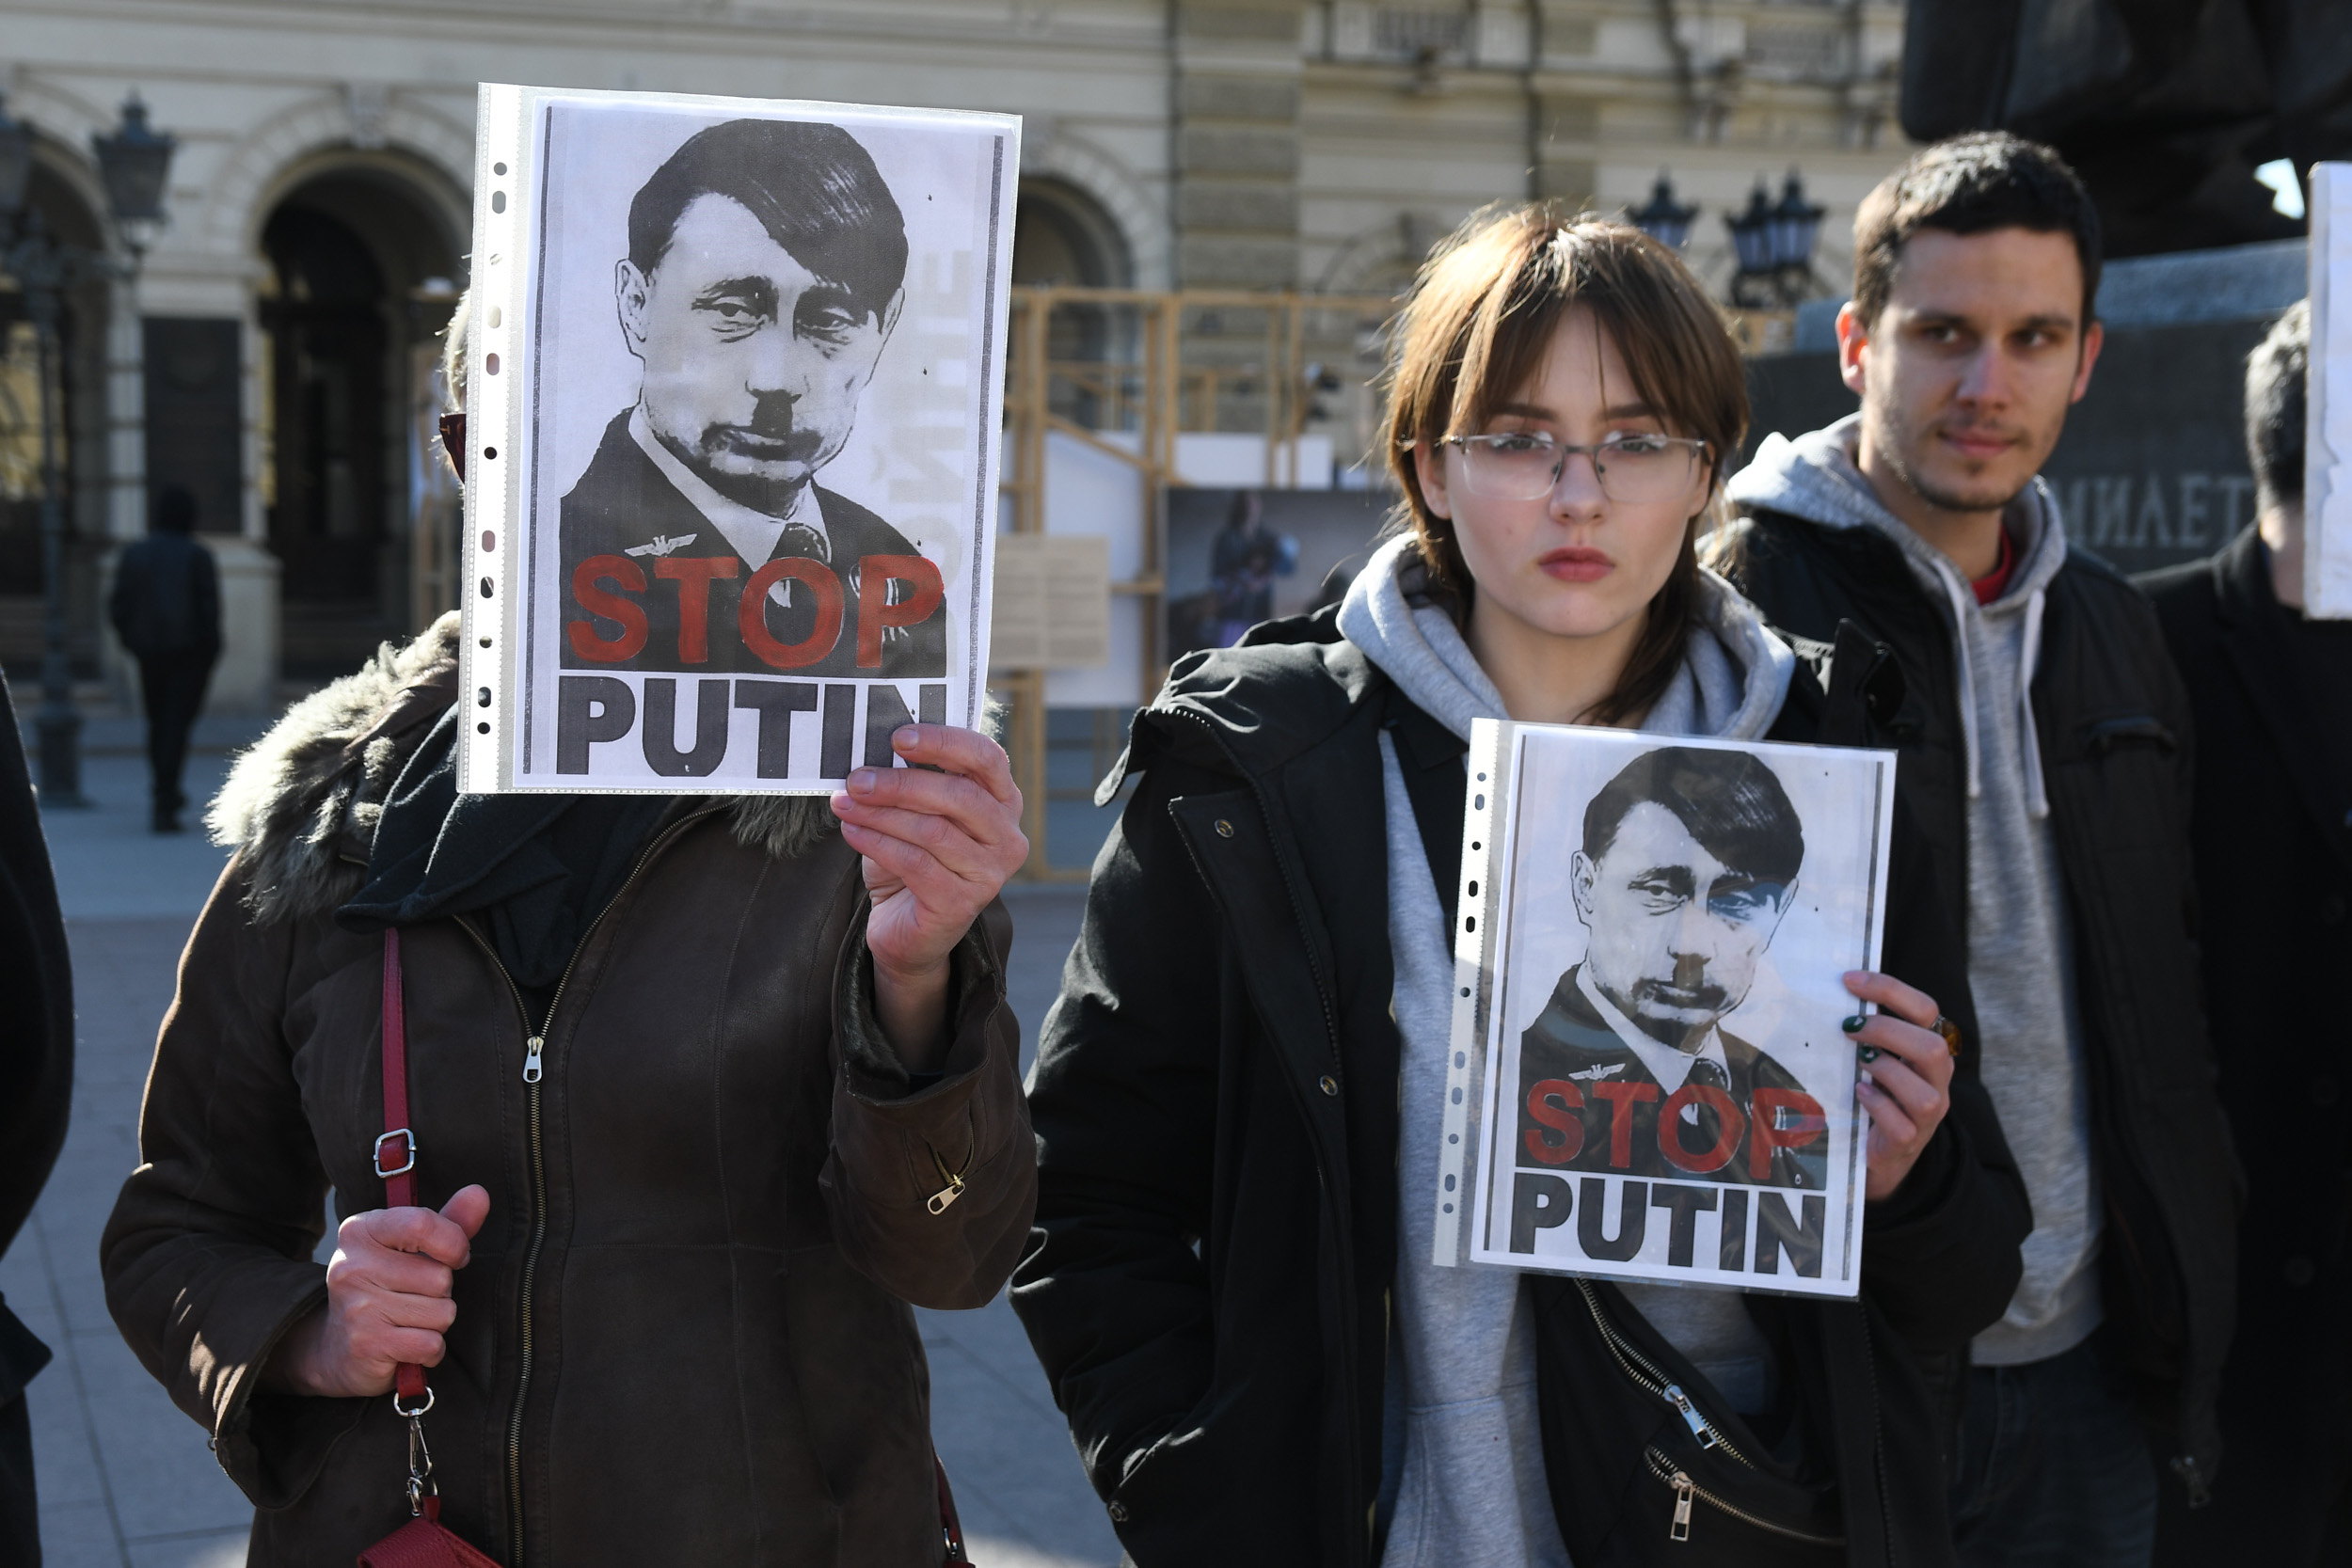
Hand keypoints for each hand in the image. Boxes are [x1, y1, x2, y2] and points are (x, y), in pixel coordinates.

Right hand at [268, 1186, 489, 1398]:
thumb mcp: (411, 1249)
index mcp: (361, 1231)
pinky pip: (432, 1344)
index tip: (453, 1256)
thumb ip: (448, 1222)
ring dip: (436, 1322)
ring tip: (407, 1321)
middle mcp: (352, 1266)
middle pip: (440, 1277)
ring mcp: (358, 1307)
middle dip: (441, 1292)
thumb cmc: (385, 1289)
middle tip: (413, 1298)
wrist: (338, 1350)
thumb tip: (479, 1193)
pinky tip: (408, 1345)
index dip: (453, 1243)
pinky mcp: (367, 1346)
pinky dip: (431, 1349)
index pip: (422, 1224)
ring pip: (442, 1312)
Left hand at [829, 725, 1025, 1070]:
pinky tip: (852, 832)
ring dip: (881, 814)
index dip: (945, 742)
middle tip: (857, 778)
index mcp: (1003, 801)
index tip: (899, 737)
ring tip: (845, 804)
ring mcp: (990, 874)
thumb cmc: (912, 861)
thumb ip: (911, 782)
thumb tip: (872, 750)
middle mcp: (1007, 836)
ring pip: (933, 830)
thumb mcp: (915, 814)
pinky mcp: (962, 904)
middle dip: (901, 783)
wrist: (908, 930)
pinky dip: (877, 844)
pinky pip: (916, 864)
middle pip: (959, 795)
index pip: (987, 758)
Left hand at [1841, 973, 1955, 1201]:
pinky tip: (1858, 1093)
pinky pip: (1902, 1124)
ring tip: (1858, 1062)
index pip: (1926, 1009)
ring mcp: (1927, 1115)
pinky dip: (1878, 1105)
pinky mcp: (1909, 1141)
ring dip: (1886, 1070)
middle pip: (1934, 1048)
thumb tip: (1830, 992)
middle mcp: (1936, 1080)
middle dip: (1888, 1031)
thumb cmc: (1874, 1093)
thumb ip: (1866, 1031)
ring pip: (1925, 1093)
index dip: (1890, 990)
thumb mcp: (1874, 1057)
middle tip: (1849, 1027)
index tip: (1849, 980)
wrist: (1876, 1151)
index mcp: (1928, 1050)